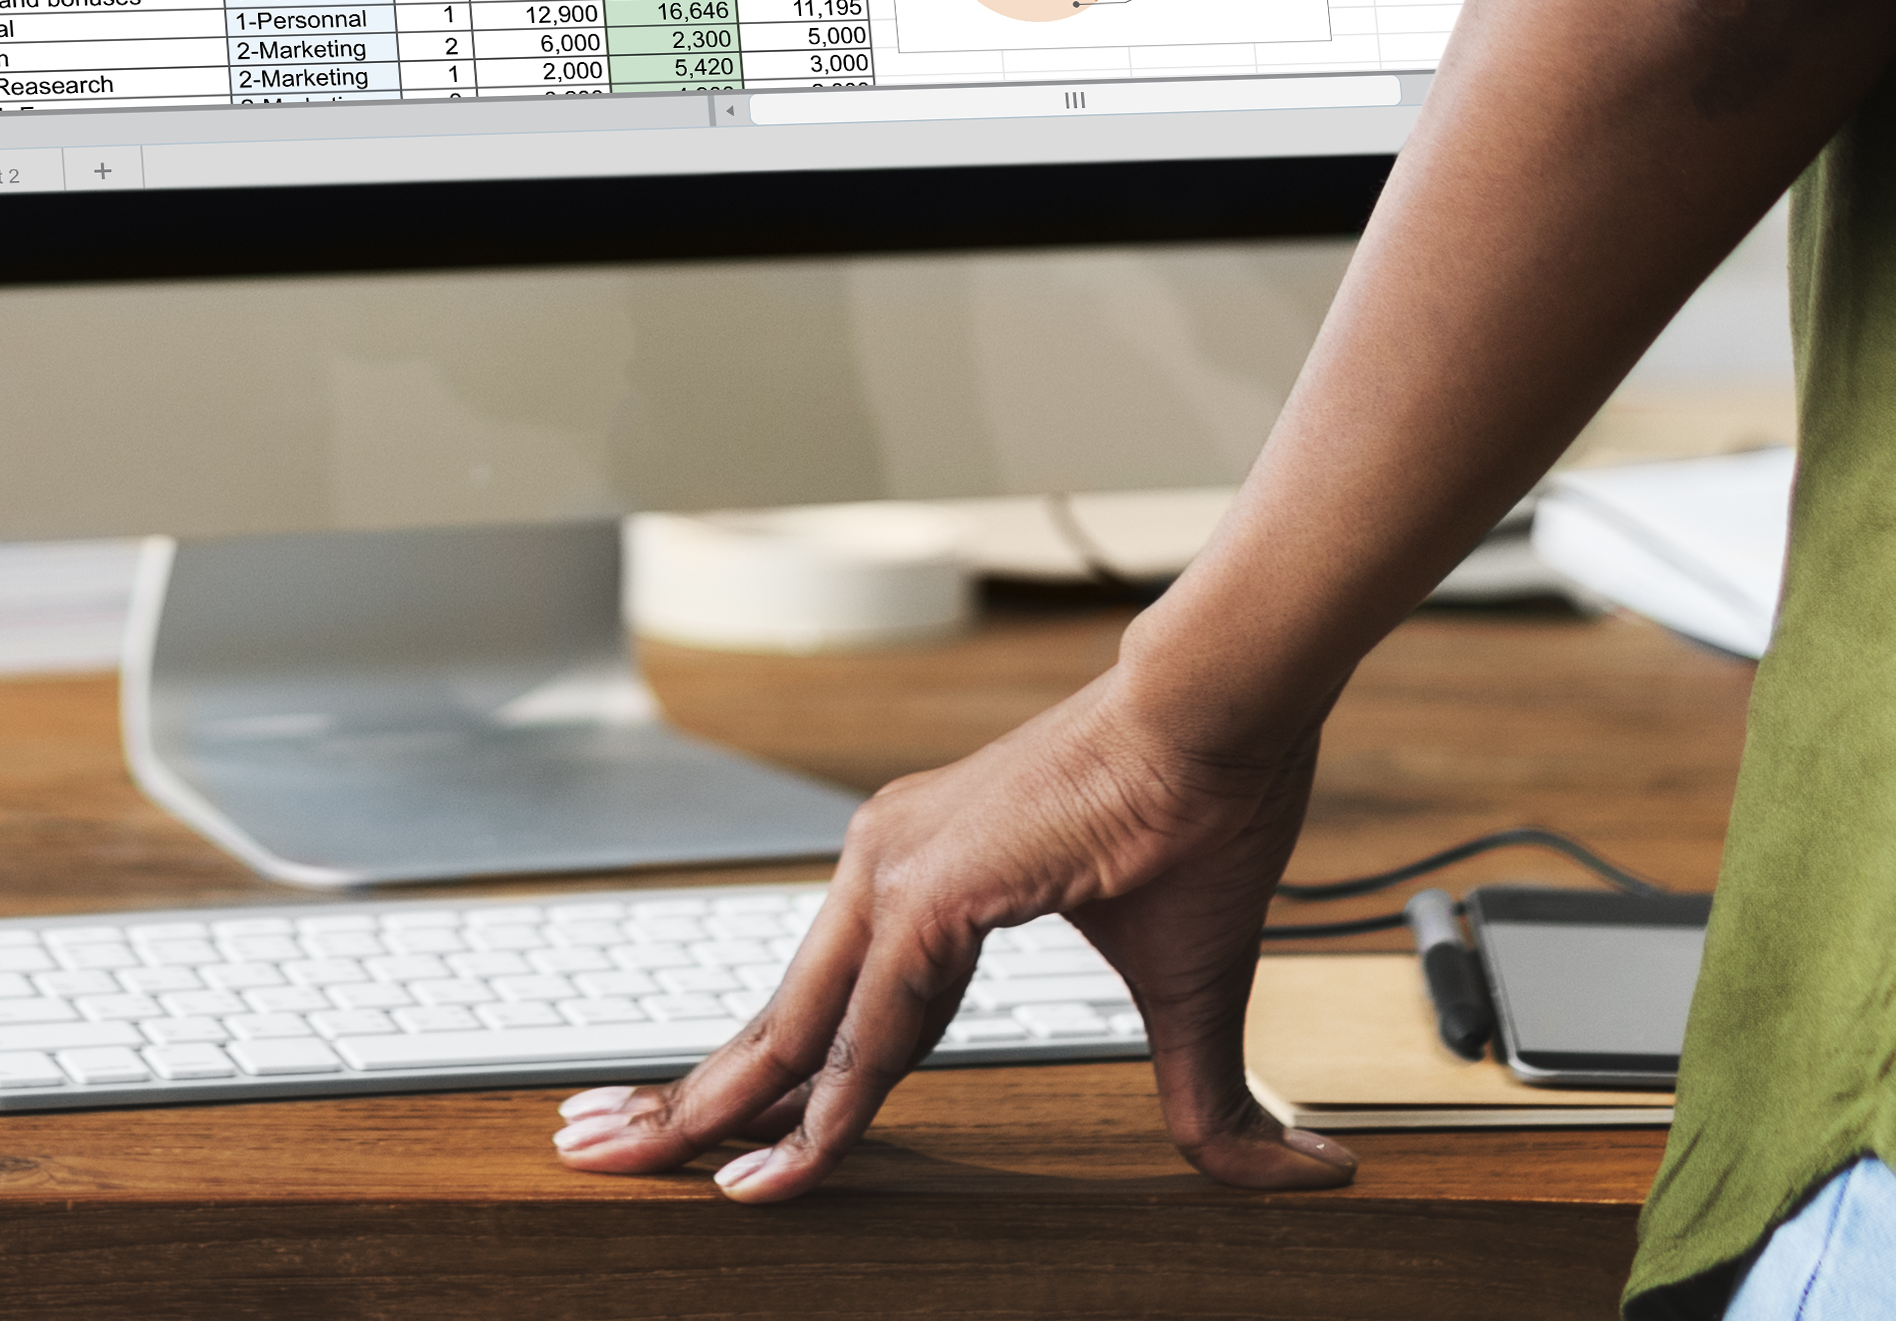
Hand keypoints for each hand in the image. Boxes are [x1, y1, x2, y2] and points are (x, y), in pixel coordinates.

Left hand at [548, 656, 1358, 1206]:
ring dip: (718, 1106)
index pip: (824, 1017)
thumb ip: (1206, 1100)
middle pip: (772, 1020)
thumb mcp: (1192, 995)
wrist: (1227, 716)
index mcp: (922, 886)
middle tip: (595, 1153)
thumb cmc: (1202, 819)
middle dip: (682, 1100)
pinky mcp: (932, 883)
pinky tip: (786, 1165)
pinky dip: (827, 1101)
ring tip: (642, 1164)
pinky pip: (866, 1021)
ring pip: (795, 1025)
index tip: (701, 1149)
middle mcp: (887, 871)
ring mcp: (898, 870)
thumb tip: (1300, 1180)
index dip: (763, 1093)